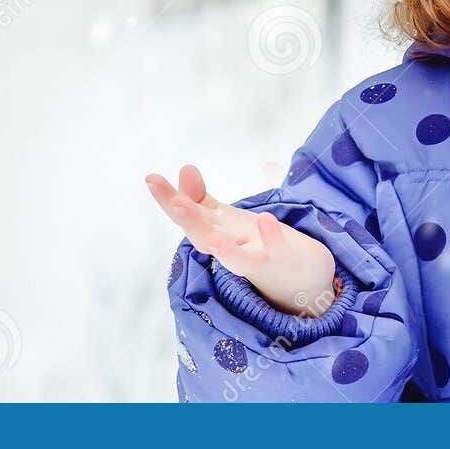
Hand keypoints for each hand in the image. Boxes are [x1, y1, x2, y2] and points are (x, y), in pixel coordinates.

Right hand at [146, 164, 337, 318]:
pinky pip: (276, 250)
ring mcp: (255, 257)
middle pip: (204, 237)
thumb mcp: (223, 220)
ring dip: (223, 249)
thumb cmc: (252, 246)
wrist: (298, 279)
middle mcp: (230, 249)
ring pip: (236, 259)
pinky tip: (265, 220)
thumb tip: (184, 168)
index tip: (151, 177)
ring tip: (212, 238)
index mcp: (214, 234)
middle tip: (174, 202)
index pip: (188, 215)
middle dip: (188, 220)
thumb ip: (199, 198)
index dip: (168, 198)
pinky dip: (270, 237)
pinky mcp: (282, 258)